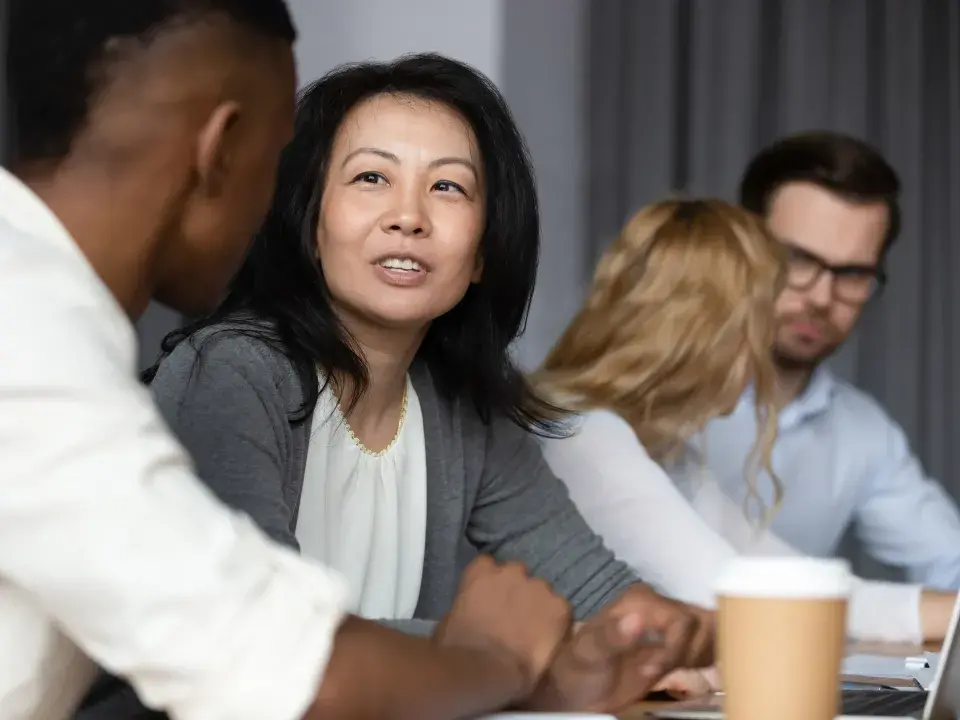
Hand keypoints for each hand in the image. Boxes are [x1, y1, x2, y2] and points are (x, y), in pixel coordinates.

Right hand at [434, 555, 571, 698]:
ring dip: (537, 605)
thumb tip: (475, 610)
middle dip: (516, 591)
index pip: (487, 565)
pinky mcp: (560, 607)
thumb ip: (469, 604)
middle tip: (512, 616)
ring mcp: (538, 587)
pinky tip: (549, 641)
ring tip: (533, 631)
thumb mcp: (451, 619)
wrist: (489, 670)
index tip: (490, 599)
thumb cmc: (460, 650)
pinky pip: (560, 610)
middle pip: (518, 575)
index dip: (491, 583)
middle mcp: (511, 571)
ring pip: (541, 592)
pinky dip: (556, 623)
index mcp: (481, 572)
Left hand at [523, 584, 713, 712]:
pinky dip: (709, 658)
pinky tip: (687, 670)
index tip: (654, 670)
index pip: (681, 619)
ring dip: (702, 655)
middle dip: (694, 651)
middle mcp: (659, 607)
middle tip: (669, 671)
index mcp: (640, 602)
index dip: (676, 648)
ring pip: (711, 631)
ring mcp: (671, 626)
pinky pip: (710, 644)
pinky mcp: (678, 645)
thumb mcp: (587, 654)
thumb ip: (610, 637)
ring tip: (674, 671)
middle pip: (704, 622)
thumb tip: (637, 621)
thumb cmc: (577, 669)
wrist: (575, 691)